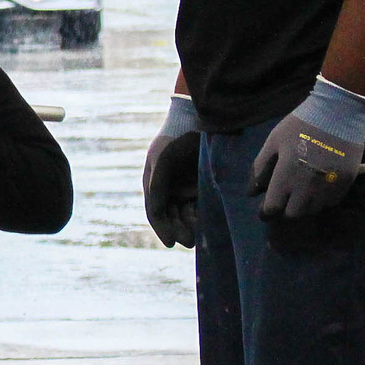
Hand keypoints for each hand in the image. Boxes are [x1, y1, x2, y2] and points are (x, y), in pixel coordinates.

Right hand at [142, 95, 199, 247]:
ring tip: (200, 235)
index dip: (163, 229)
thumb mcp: (164, 160)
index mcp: (154, 182)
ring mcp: (186, 188)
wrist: (199, 122)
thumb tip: (157, 213)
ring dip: (191, 227)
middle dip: (179, 231)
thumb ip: (157, 186)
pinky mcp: (203, 187)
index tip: (171, 243)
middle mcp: (169, 188)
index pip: (156, 212)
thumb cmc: (177, 139)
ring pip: (187, 215)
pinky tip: (210, 224)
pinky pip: (201, 207)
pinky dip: (203, 217)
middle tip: (190, 242)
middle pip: (172, 217)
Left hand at [248, 77, 364, 220]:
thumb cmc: (301, 124)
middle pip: (293, 214)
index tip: (265, 209)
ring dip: (305, 205)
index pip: (273, 208)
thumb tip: (251, 192)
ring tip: (302, 189)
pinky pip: (331, 202)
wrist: (339, 111)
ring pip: (313, 210)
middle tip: (284, 198)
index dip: (266, 211)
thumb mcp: (274, 141)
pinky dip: (323, 198)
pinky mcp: (346, 184)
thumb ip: (260, 167)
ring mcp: (328, 187)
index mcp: (286, 176)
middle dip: (285, 209)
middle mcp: (307, 187)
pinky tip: (319, 184)